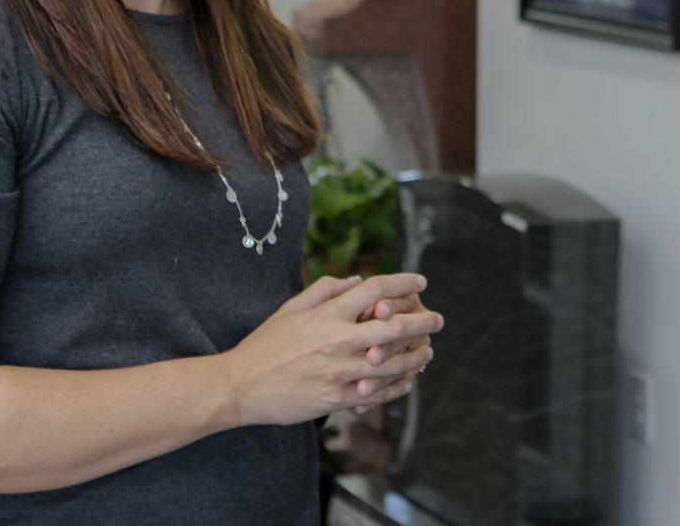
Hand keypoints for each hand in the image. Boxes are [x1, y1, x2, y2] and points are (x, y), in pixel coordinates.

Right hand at [216, 273, 442, 426]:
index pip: (376, 289)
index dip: (404, 283)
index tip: (421, 283)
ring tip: (427, 351)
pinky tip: (407, 380)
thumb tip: (358, 280)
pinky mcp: (336, 400)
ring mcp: (339, 372)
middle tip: (438, 320)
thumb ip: (326, 289)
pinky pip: (378, 393)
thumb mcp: (291, 307)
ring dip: (416, 356)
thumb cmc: (266, 344)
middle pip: (395, 325)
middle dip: (423, 321)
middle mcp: (337, 340)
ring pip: (393, 362)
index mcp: (328, 314)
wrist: (240, 386)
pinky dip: (398, 386)